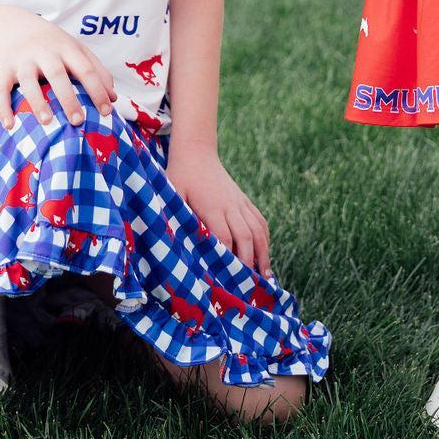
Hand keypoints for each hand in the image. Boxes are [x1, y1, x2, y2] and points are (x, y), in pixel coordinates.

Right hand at [0, 9, 116, 128]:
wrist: (13, 25)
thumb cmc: (52, 43)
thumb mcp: (76, 48)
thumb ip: (96, 69)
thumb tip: (113, 98)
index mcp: (66, 48)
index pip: (85, 69)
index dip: (97, 89)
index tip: (106, 111)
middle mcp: (44, 53)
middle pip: (57, 75)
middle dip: (68, 98)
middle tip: (78, 121)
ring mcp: (22, 60)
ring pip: (28, 82)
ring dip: (37, 102)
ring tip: (47, 122)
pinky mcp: (4, 68)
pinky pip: (1, 89)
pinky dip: (3, 107)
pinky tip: (10, 125)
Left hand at [166, 146, 272, 277]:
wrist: (196, 152)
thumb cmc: (180, 176)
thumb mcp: (172, 195)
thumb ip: (175, 217)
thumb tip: (173, 245)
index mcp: (211, 206)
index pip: (224, 237)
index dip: (228, 258)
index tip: (228, 279)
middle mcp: (230, 205)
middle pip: (246, 236)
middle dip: (250, 261)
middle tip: (251, 286)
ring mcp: (240, 202)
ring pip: (257, 229)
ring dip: (264, 252)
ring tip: (266, 276)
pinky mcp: (244, 200)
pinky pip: (259, 220)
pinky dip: (265, 238)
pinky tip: (265, 254)